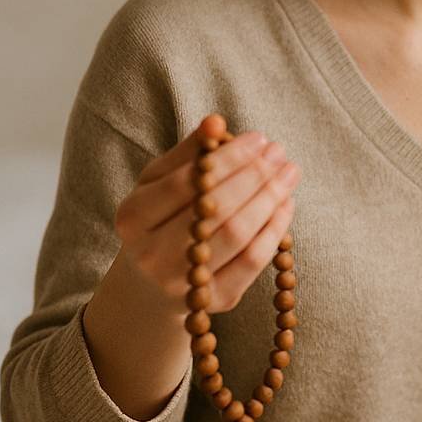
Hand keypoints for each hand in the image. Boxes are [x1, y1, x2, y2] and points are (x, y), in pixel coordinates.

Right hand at [111, 114, 301, 313]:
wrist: (153, 286)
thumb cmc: (160, 220)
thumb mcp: (159, 184)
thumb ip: (187, 153)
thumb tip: (216, 121)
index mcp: (133, 218)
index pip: (186, 183)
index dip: (226, 158)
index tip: (258, 138)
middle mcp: (153, 255)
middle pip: (217, 210)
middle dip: (255, 176)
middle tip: (279, 152)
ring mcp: (186, 284)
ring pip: (239, 235)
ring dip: (271, 198)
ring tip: (289, 172)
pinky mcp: (218, 300)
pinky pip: (254, 261)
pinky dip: (275, 229)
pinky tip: (286, 204)